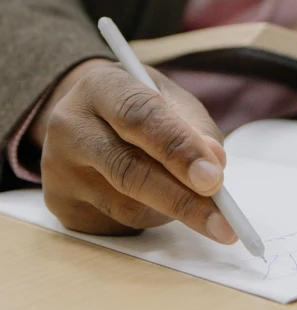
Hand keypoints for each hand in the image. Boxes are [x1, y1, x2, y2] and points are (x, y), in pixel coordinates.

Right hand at [30, 59, 237, 242]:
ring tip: (196, 198)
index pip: (140, 116)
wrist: (84, 115)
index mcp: (100, 86)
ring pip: (128, 204)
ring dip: (173, 209)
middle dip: (182, 197)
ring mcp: (60, 169)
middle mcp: (71, 126)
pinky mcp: (63, 206)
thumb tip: (214, 164)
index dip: (179, 148)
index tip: (214, 177)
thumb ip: (193, 127)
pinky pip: (118, 223)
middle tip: (223, 219)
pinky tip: (157, 200)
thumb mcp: (168, 98)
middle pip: (128, 169)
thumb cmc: (137, 104)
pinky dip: (152, 218)